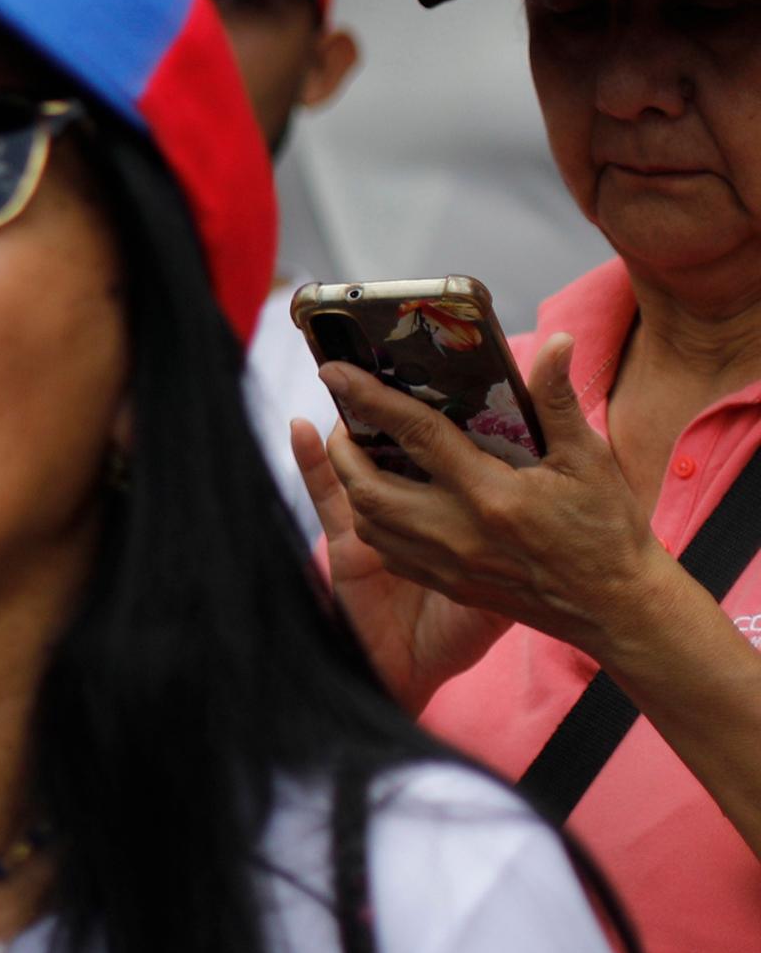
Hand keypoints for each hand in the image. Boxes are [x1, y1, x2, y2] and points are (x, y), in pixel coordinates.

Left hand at [303, 335, 686, 680]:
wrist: (617, 609)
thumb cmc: (608, 530)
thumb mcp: (590, 460)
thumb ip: (558, 401)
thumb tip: (558, 343)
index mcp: (491, 495)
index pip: (416, 434)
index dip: (370, 398)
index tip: (335, 370)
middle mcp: (458, 532)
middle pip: (368, 487)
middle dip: (341, 449)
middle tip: (344, 419)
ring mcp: (448, 565)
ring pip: (369, 525)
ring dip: (353, 486)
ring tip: (358, 455)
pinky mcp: (448, 584)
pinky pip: (388, 554)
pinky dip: (374, 523)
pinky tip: (386, 499)